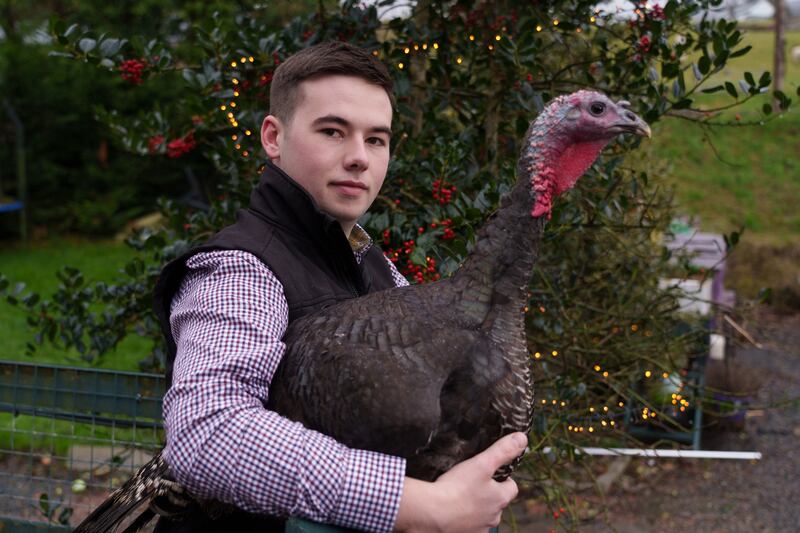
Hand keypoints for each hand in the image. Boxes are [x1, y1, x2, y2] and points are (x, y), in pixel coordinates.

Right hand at [394, 432, 526, 532]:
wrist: (432, 513)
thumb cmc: (457, 488)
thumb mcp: (482, 463)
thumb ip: (502, 451)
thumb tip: (522, 438)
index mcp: (501, 498)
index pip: (511, 487)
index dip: (503, 478)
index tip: (491, 472)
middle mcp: (494, 516)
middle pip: (497, 501)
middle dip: (488, 493)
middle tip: (472, 482)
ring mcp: (480, 528)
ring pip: (483, 514)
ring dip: (476, 505)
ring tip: (460, 495)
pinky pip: (469, 524)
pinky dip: (463, 517)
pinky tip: (452, 508)